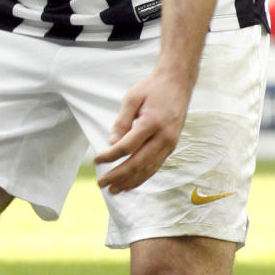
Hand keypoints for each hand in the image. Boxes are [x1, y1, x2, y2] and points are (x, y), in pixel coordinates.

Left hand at [93, 70, 189, 192]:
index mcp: (152, 122)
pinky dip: (142, 177)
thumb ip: (121, 121)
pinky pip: (156, 166)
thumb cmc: (152, 88)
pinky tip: (131, 183)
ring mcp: (170, 143)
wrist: (178, 83)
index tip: (96, 160)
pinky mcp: (172, 146)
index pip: (127, 147)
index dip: (110, 156)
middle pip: (138, 163)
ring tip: (114, 190)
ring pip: (148, 169)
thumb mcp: (132, 98)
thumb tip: (111, 143)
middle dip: (118, 176)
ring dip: (130, 182)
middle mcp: (164, 136)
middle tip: (102, 183)